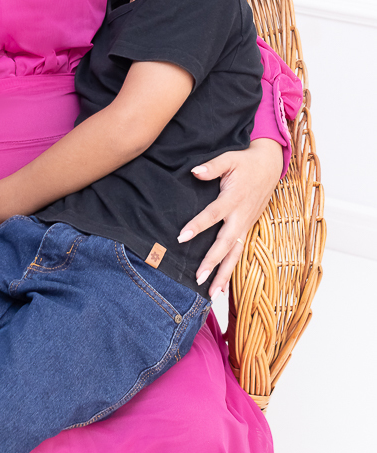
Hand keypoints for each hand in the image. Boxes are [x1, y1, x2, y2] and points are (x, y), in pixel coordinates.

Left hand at [178, 138, 282, 298]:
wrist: (269, 166)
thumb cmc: (246, 162)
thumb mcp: (229, 158)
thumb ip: (212, 166)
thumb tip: (195, 172)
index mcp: (234, 198)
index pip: (214, 214)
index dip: (198, 225)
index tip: (182, 237)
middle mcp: (241, 215)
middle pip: (226, 242)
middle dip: (213, 261)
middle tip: (198, 277)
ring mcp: (246, 224)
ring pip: (235, 254)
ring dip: (223, 274)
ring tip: (211, 293)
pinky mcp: (247, 228)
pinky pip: (239, 253)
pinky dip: (231, 270)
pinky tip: (222, 287)